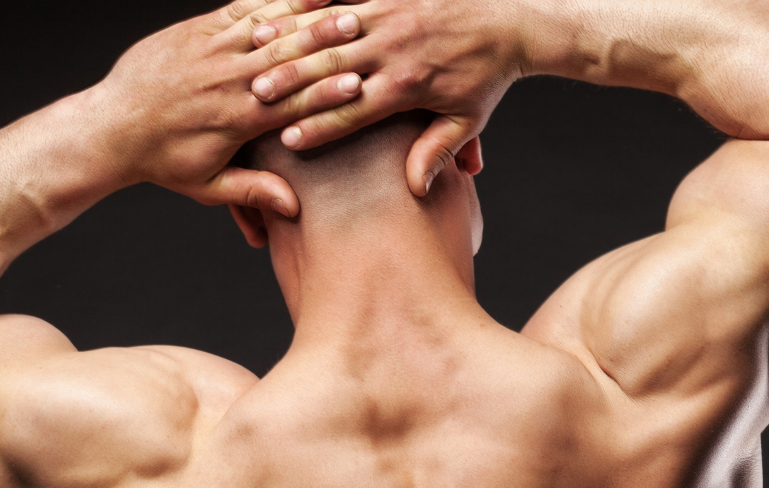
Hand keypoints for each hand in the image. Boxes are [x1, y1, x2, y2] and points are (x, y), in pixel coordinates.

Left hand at [96, 0, 368, 215]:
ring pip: (267, 29)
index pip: (291, 104)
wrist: (110, 127)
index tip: (360, 85)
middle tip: (362, 31)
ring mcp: (211, 51)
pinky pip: (241, 8)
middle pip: (286, 59)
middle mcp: (225, 81)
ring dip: (306, 17)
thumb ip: (251, 191)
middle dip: (326, 46)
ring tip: (343, 9)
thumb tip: (292, 207)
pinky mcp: (197, 30)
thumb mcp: (206, 186)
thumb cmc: (160, 160)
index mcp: (235, 120)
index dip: (326, 94)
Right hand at [248, 0, 525, 195]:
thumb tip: (415, 189)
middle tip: (255, 95)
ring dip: (293, 38)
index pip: (355, 112)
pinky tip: (286, 7)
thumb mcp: (467, 120)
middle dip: (292, 82)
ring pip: (332, 30)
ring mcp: (394, 14)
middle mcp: (397, 49)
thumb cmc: (487, 76)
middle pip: (333, 70)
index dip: (320, 126)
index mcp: (409, 87)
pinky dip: (317, 2)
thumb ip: (437, 152)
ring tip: (257, 47)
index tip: (286, 142)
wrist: (513, 20)